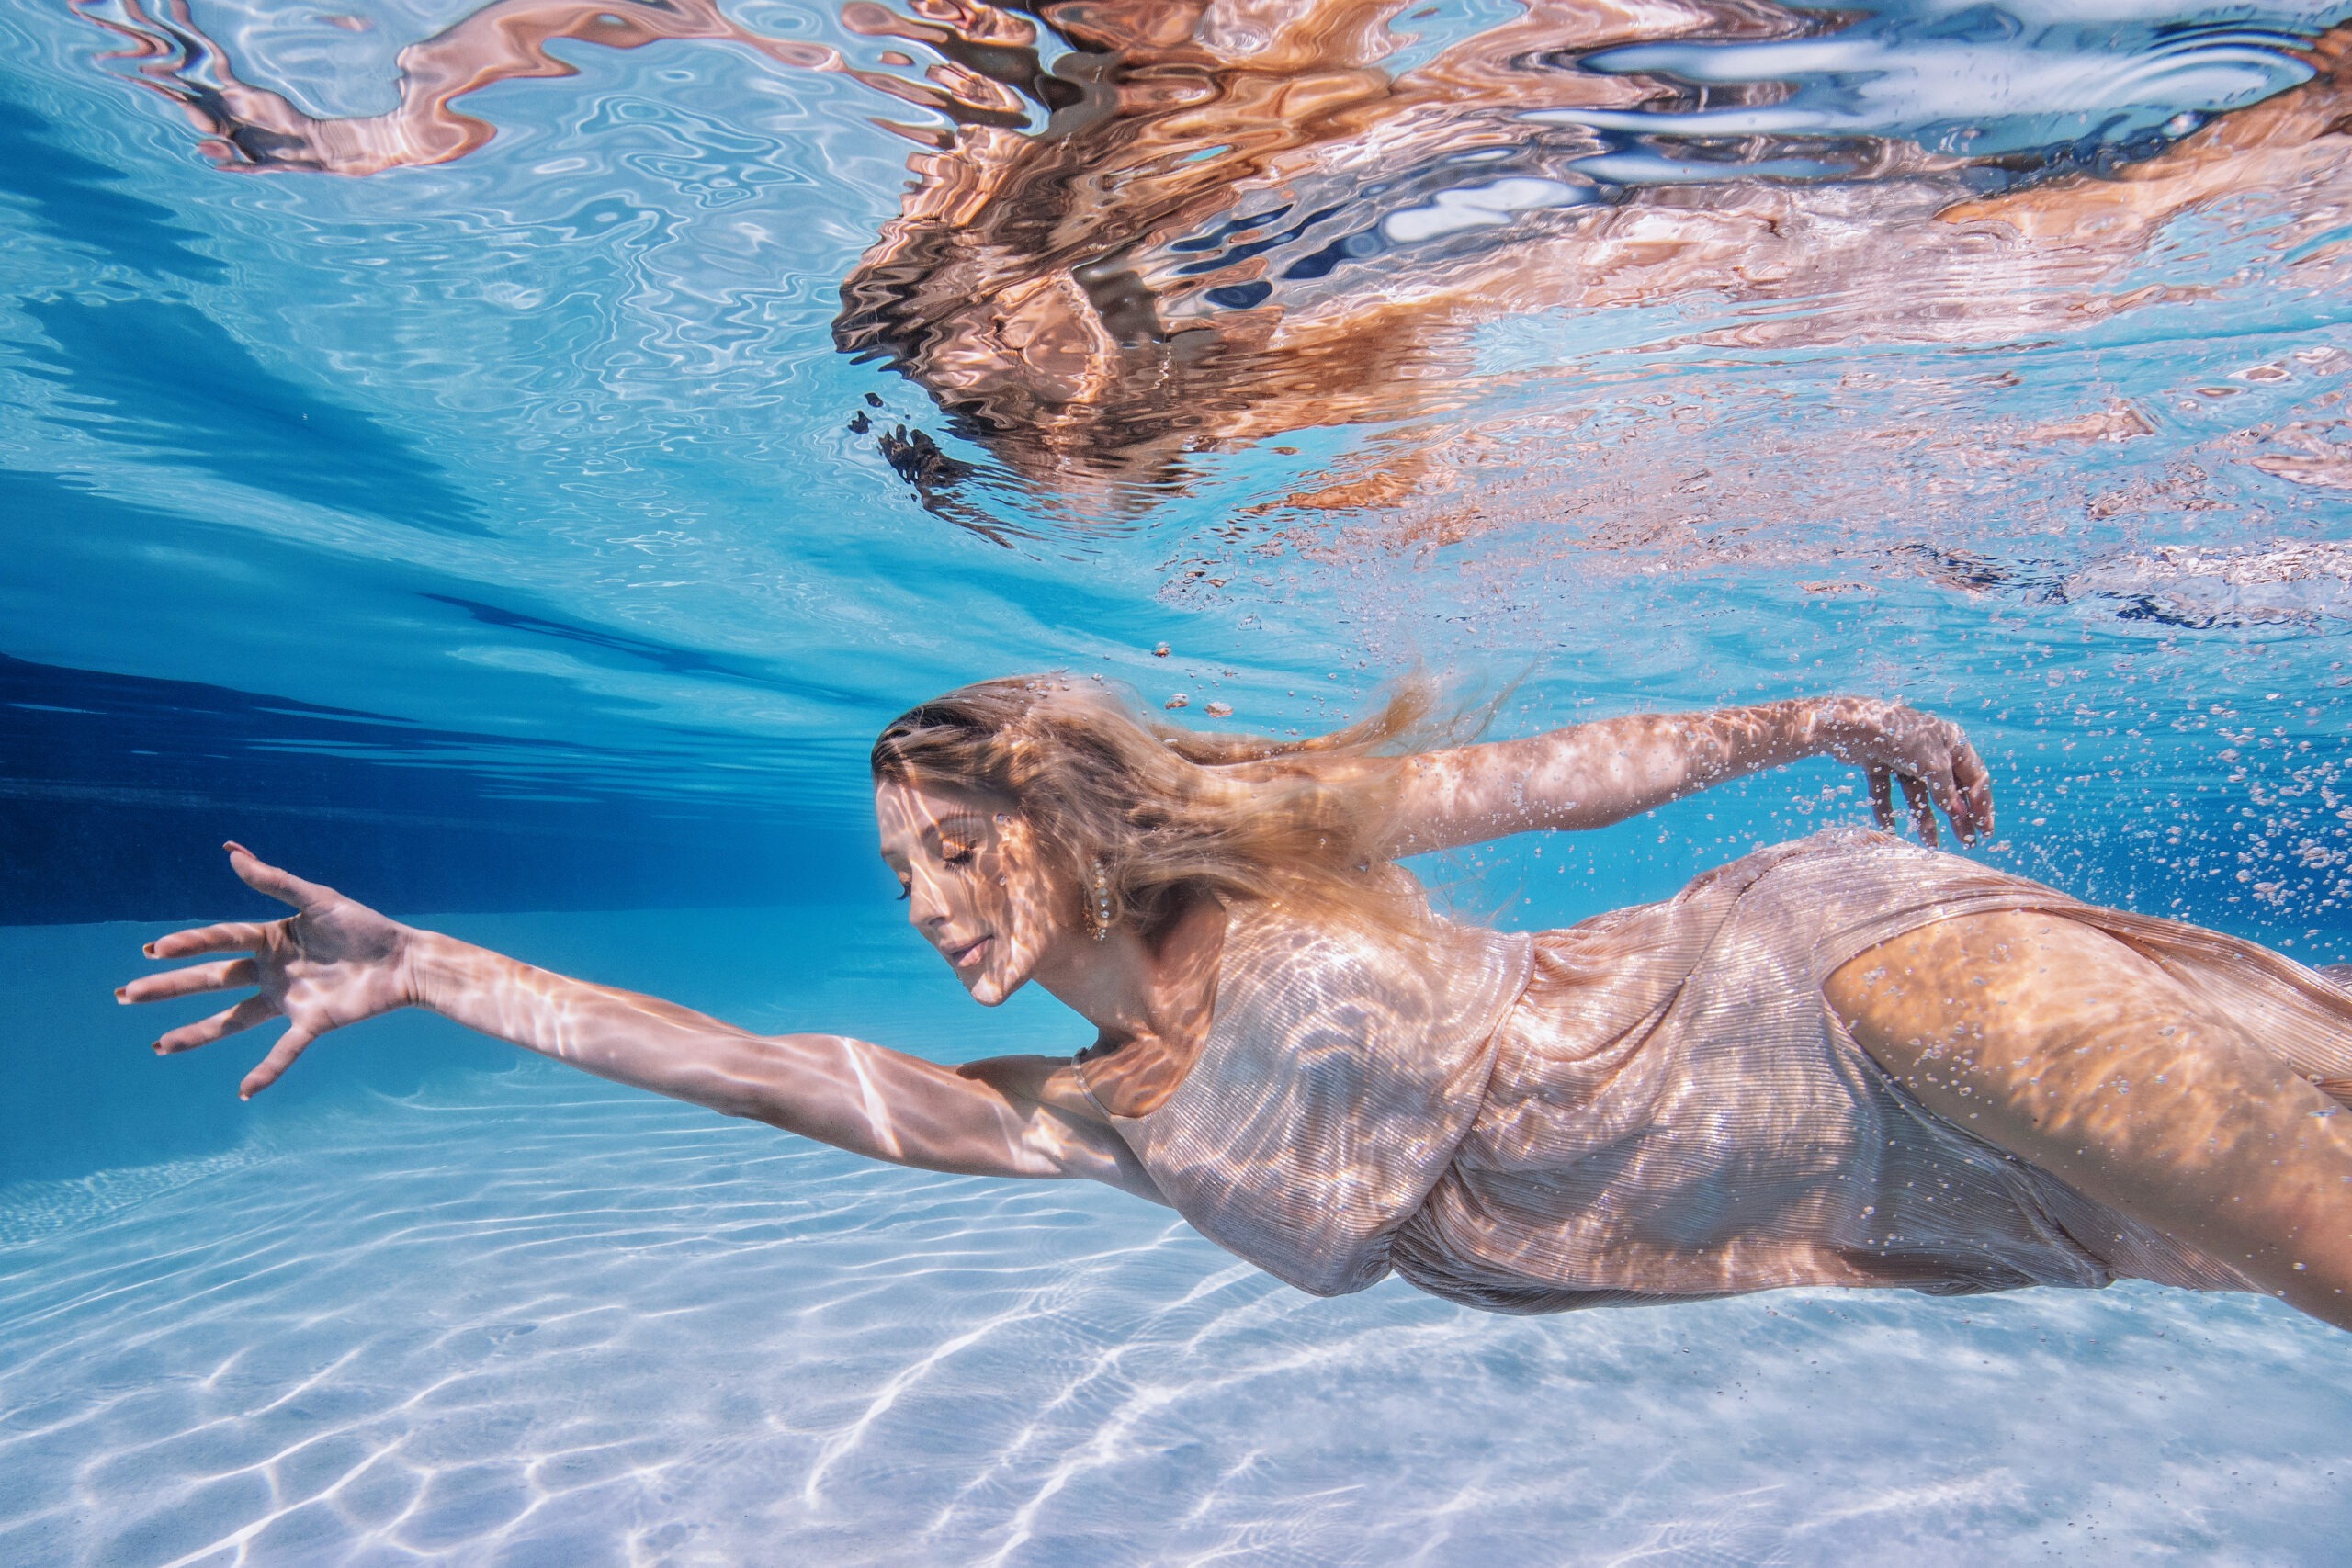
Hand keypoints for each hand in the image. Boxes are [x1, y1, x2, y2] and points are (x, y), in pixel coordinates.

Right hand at [117, 844, 417, 1098]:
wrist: (405, 959)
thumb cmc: (364, 925)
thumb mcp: (319, 899)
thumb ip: (277, 880)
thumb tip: (232, 853)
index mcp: (270, 938)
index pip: (220, 940)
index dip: (188, 944)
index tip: (153, 951)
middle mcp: (272, 970)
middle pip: (212, 980)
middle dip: (169, 988)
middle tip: (125, 995)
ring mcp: (289, 999)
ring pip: (234, 1019)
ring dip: (197, 1033)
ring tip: (159, 1046)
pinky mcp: (313, 1022)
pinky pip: (284, 1050)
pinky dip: (266, 1071)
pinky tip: (244, 1092)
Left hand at [1810, 698, 1994, 847]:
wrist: (1851, 725)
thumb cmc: (1899, 736)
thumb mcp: (1932, 763)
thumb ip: (1946, 790)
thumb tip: (1959, 814)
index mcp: (1951, 741)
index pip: (1975, 776)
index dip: (1982, 804)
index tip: (1985, 831)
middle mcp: (1930, 748)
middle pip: (1949, 788)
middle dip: (1958, 817)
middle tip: (1967, 843)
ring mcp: (1904, 757)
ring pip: (1919, 794)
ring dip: (1925, 819)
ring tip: (1931, 845)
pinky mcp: (1880, 764)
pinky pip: (1887, 793)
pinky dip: (1888, 812)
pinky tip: (1891, 831)